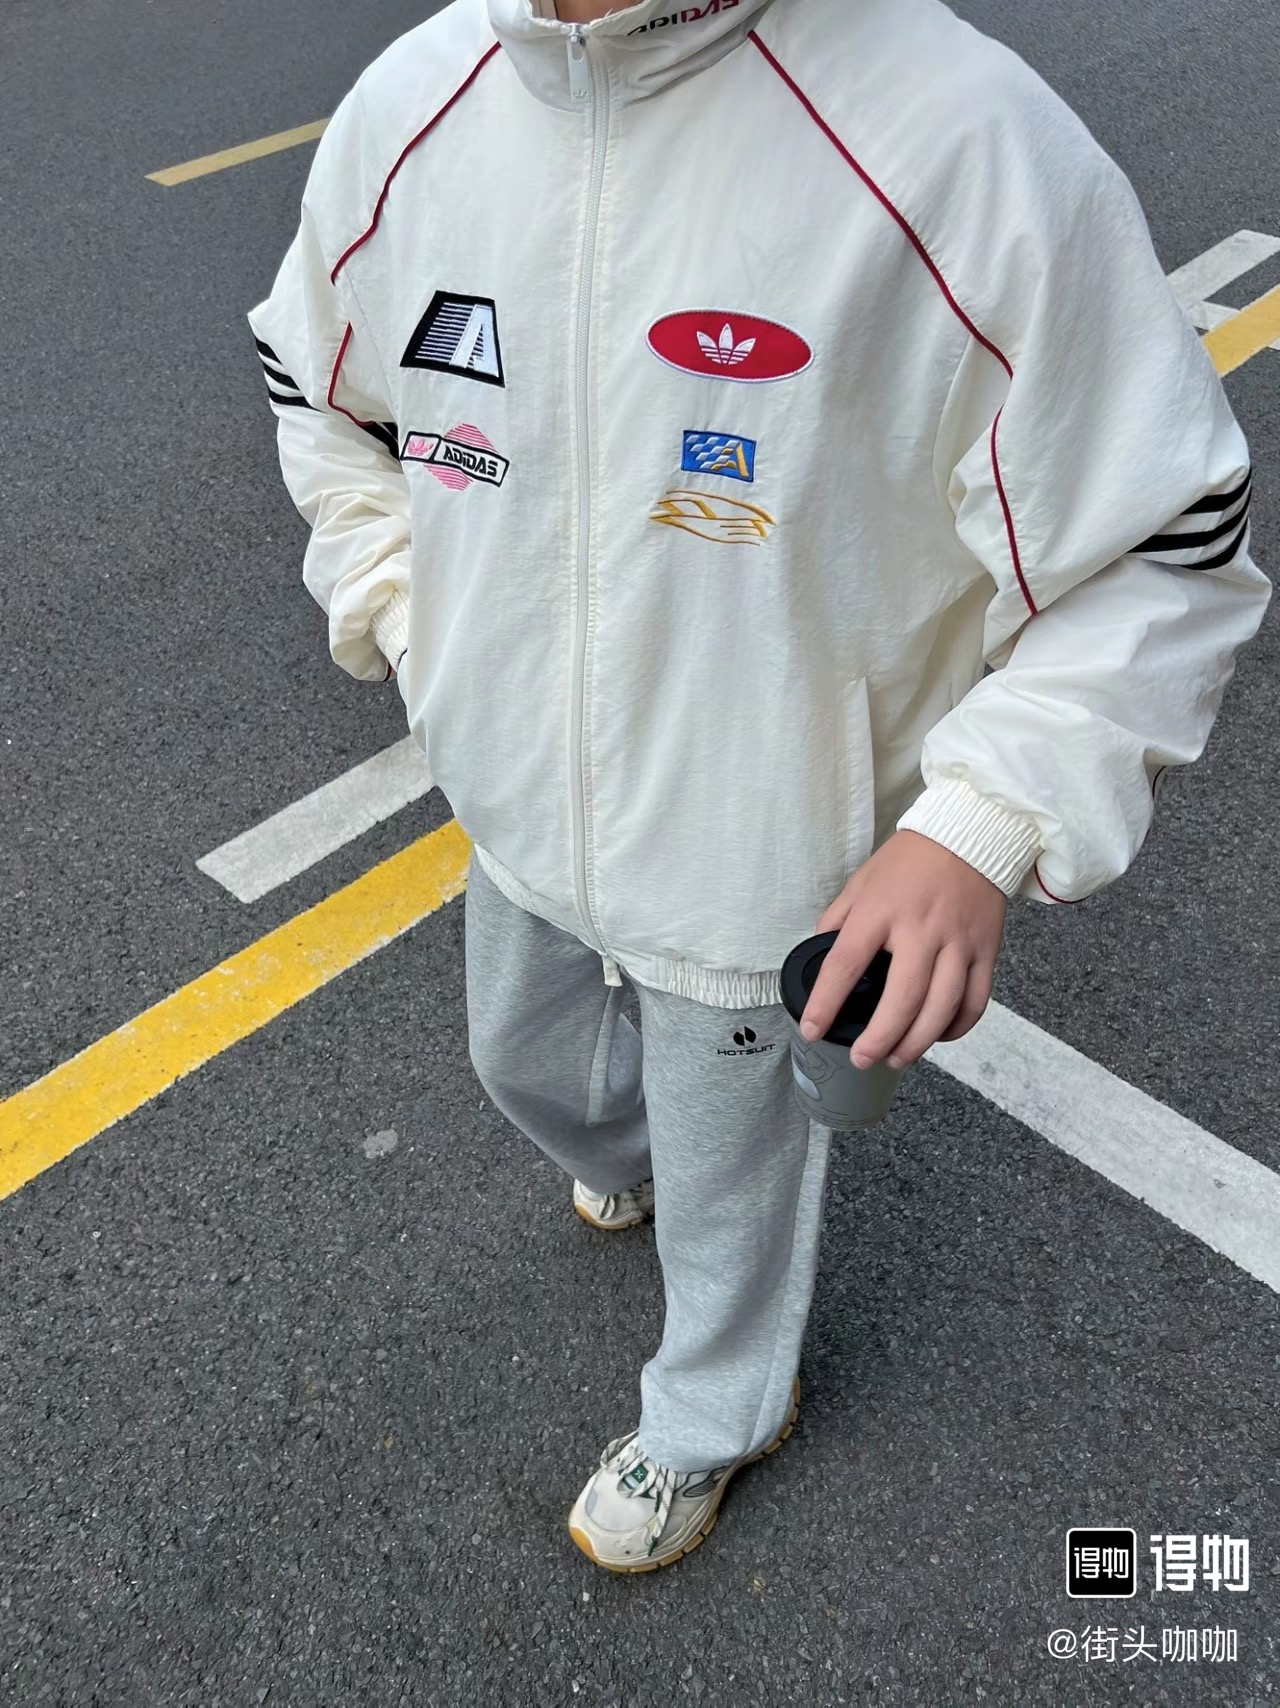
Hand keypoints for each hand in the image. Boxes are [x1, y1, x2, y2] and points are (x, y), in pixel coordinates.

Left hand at [798, 830, 1006, 1068]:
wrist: (971, 834)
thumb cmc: (911, 860)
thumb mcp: (863, 880)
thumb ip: (839, 918)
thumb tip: (818, 953)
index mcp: (881, 910)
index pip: (846, 964)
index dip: (825, 1003)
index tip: (812, 1029)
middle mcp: (921, 929)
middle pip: (901, 998)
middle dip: (879, 1038)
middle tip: (861, 1059)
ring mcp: (958, 942)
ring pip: (942, 1007)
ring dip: (917, 1042)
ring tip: (897, 1059)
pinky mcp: (986, 950)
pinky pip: (975, 1001)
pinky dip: (957, 1027)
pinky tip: (937, 1037)